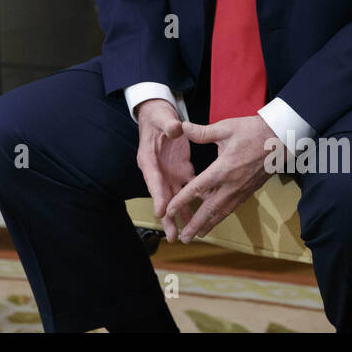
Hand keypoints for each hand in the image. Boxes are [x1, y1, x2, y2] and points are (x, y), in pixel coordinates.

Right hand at [135, 99, 196, 242]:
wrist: (161, 116)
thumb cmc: (158, 117)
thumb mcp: (161, 117)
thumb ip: (168, 124)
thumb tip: (176, 129)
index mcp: (149, 159)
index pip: (153, 179)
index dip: (157, 195)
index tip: (161, 211)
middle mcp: (158, 170)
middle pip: (162, 196)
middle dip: (167, 217)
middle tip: (172, 236)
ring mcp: (169, 173)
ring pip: (175, 198)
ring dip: (180, 215)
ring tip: (186, 234)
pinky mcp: (181, 171)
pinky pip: (189, 189)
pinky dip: (195, 201)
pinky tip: (203, 213)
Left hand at [162, 116, 277, 242]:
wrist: (281, 139)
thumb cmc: (253, 131)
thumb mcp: (226, 128)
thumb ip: (202, 132)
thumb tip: (182, 127)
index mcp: (224, 169)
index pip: (198, 188)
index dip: (182, 200)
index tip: (170, 210)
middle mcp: (232, 184)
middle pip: (210, 209)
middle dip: (196, 224)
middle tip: (183, 238)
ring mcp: (242, 190)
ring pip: (222, 212)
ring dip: (208, 225)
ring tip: (197, 235)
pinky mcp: (249, 191)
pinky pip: (232, 207)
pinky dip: (220, 216)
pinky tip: (214, 219)